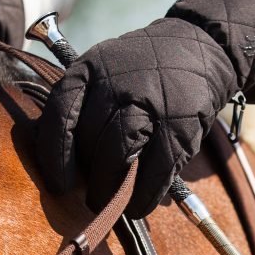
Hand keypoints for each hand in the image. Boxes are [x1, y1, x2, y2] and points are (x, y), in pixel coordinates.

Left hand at [36, 0, 254, 217]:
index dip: (54, 156)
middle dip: (88, 178)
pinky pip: (156, 172)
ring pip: (120, 156)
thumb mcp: (104, 69)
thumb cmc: (141, 70)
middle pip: (92, 140)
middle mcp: (118, 85)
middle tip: (90, 200)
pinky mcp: (179, 128)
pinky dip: (144, 196)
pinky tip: (138, 206)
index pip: (61, 115)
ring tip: (109, 205)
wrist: (200, 48)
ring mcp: (151, 106)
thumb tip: (66, 165)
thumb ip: (83, 105)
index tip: (58, 184)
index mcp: (90, 69)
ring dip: (111, 189)